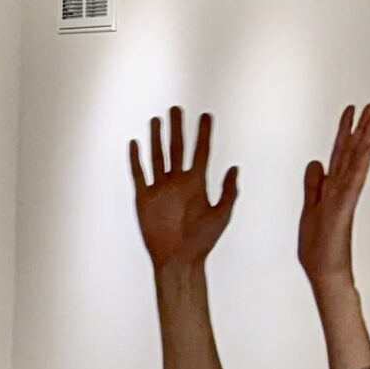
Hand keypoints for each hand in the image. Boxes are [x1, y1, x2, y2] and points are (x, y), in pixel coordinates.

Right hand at [130, 107, 238, 272]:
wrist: (178, 260)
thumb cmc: (202, 242)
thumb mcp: (222, 215)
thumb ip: (228, 191)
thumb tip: (234, 169)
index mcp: (197, 184)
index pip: (201, 151)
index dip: (204, 133)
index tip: (205, 116)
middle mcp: (178, 183)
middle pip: (177, 148)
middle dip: (177, 128)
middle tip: (177, 109)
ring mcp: (160, 190)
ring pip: (158, 157)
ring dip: (157, 138)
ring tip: (157, 120)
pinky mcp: (144, 199)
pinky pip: (139, 175)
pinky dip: (136, 160)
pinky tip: (135, 144)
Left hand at [298, 103, 369, 286]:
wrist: (323, 270)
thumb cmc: (318, 246)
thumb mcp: (310, 208)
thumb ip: (314, 186)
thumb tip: (316, 163)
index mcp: (332, 188)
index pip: (339, 154)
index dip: (343, 133)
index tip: (350, 112)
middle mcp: (342, 189)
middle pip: (351, 152)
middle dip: (360, 128)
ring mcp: (345, 196)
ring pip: (357, 161)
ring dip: (365, 138)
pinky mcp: (344, 206)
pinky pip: (355, 179)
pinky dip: (361, 161)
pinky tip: (368, 145)